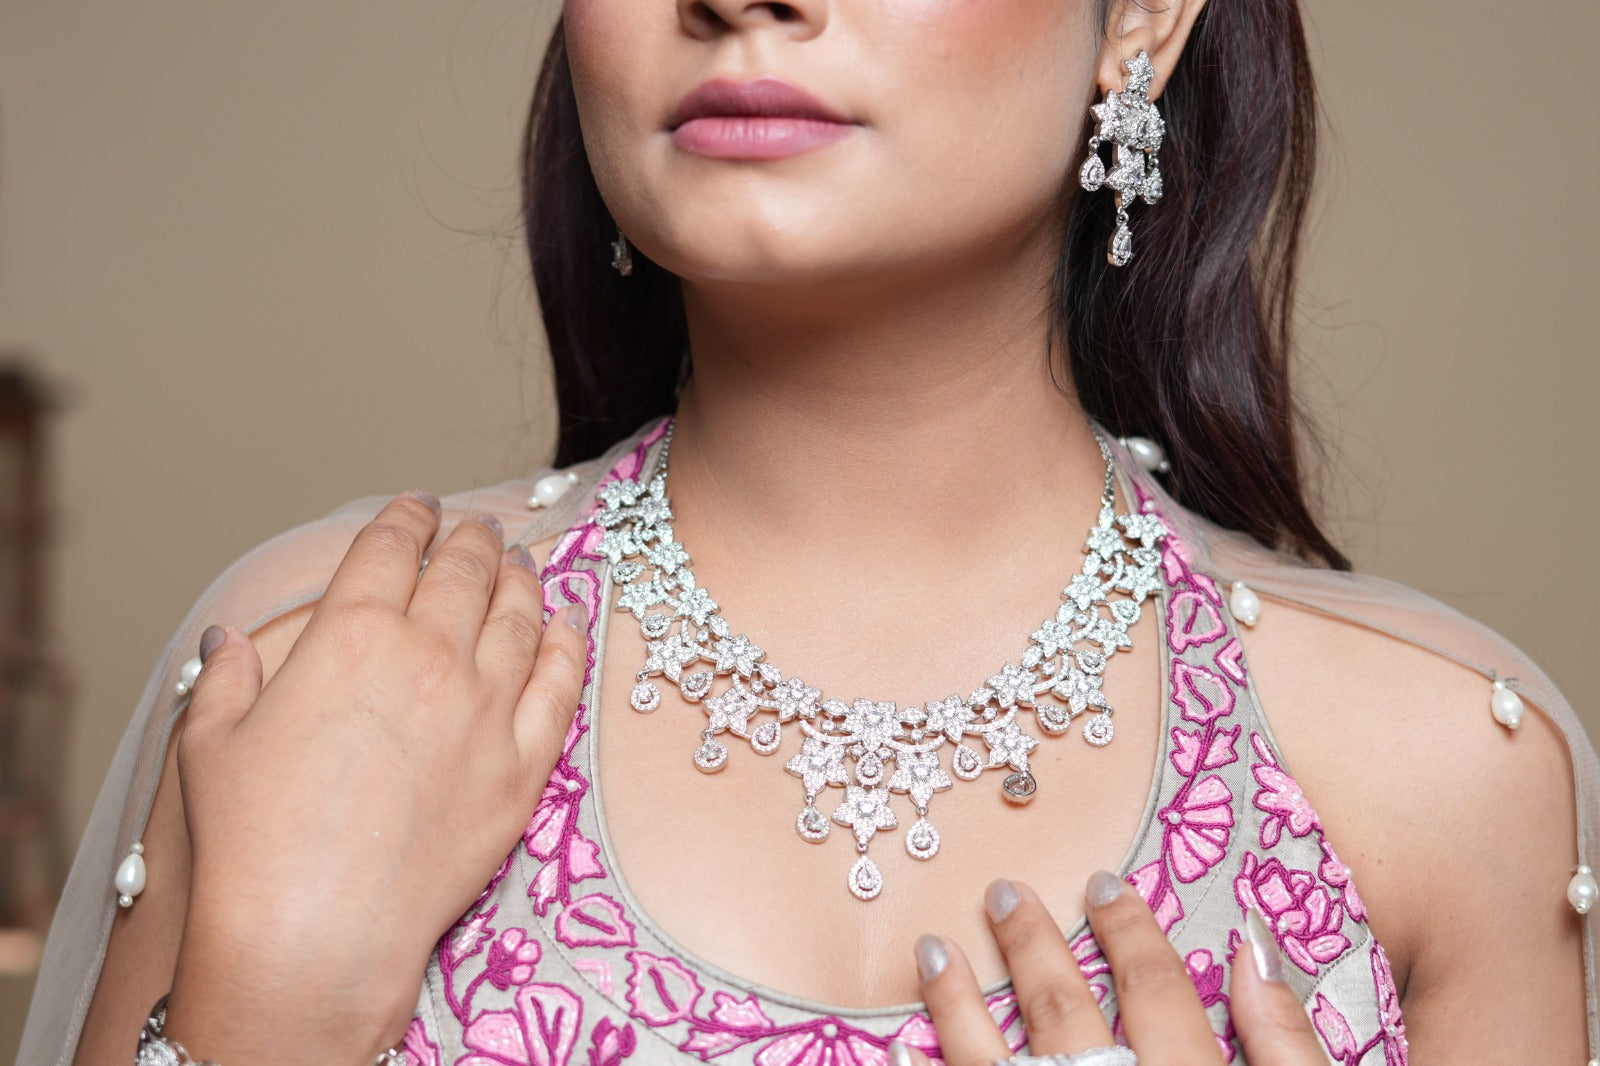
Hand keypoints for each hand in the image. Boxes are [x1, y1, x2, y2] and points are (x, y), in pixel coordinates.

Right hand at [165, 492, 587, 1058]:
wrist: (317, 934)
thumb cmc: (254, 845)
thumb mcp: (213, 744)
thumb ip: (225, 679)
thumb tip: (227, 640)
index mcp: (350, 635)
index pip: (389, 548)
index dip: (406, 517)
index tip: (417, 507)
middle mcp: (427, 656)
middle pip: (464, 570)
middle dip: (471, 538)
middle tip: (475, 528)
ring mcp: (485, 707)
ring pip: (519, 614)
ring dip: (521, 577)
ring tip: (520, 562)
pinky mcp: (523, 763)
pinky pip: (562, 683)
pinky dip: (569, 640)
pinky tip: (570, 619)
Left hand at [897, 872, 1326, 1065]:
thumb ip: (1290, 1044)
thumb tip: (1254, 946)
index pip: (1156, 991)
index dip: (1129, 930)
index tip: (1099, 882)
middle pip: (1062, 1013)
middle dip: (1030, 945)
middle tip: (1000, 892)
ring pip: (988, 1064)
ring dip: (956, 1003)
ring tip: (931, 952)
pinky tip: (903, 1044)